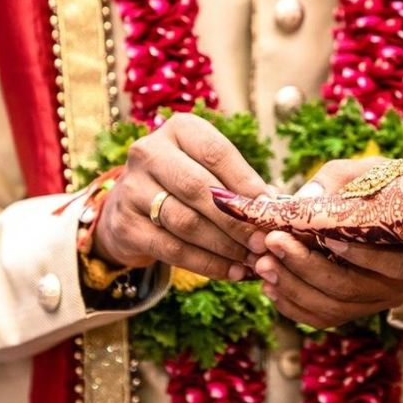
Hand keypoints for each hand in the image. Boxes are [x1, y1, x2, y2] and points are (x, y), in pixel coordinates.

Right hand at [94, 113, 269, 279]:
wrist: (133, 210)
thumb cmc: (187, 186)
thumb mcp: (212, 172)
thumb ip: (241, 185)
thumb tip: (276, 206)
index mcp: (179, 130)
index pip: (216, 153)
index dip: (246, 183)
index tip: (271, 209)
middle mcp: (149, 153)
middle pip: (199, 188)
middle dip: (237, 219)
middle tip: (263, 242)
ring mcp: (132, 189)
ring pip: (186, 222)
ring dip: (225, 246)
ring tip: (252, 260)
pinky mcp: (125, 226)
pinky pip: (173, 249)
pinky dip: (208, 264)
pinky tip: (232, 272)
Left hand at [215, 158, 402, 327]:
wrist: (399, 211)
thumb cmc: (388, 186)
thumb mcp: (370, 172)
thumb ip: (338, 181)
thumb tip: (303, 200)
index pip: (391, 263)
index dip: (356, 253)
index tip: (321, 234)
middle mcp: (401, 287)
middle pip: (349, 288)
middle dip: (305, 266)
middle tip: (271, 242)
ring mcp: (377, 303)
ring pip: (331, 309)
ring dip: (292, 287)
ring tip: (262, 263)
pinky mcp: (355, 310)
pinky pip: (322, 318)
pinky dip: (292, 305)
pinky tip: (269, 285)